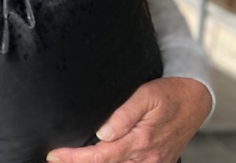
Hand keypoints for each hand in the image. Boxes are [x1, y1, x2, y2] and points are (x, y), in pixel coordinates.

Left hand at [46, 77, 211, 161]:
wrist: (196, 100)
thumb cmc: (169, 94)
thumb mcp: (146, 95)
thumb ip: (124, 114)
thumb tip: (103, 132)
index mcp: (140, 141)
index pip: (100, 156)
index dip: (75, 158)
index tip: (54, 155)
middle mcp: (146, 157)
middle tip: (55, 158)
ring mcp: (152, 162)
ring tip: (71, 158)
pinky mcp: (156, 162)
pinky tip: (98, 158)